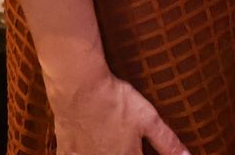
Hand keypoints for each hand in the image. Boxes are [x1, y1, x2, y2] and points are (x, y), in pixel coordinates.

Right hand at [46, 69, 188, 154]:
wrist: (79, 87)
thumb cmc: (116, 101)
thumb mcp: (149, 119)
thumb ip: (168, 142)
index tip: (143, 150)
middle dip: (126, 152)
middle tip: (127, 141)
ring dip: (105, 152)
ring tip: (110, 141)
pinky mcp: (66, 151)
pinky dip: (82, 154)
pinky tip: (88, 146)